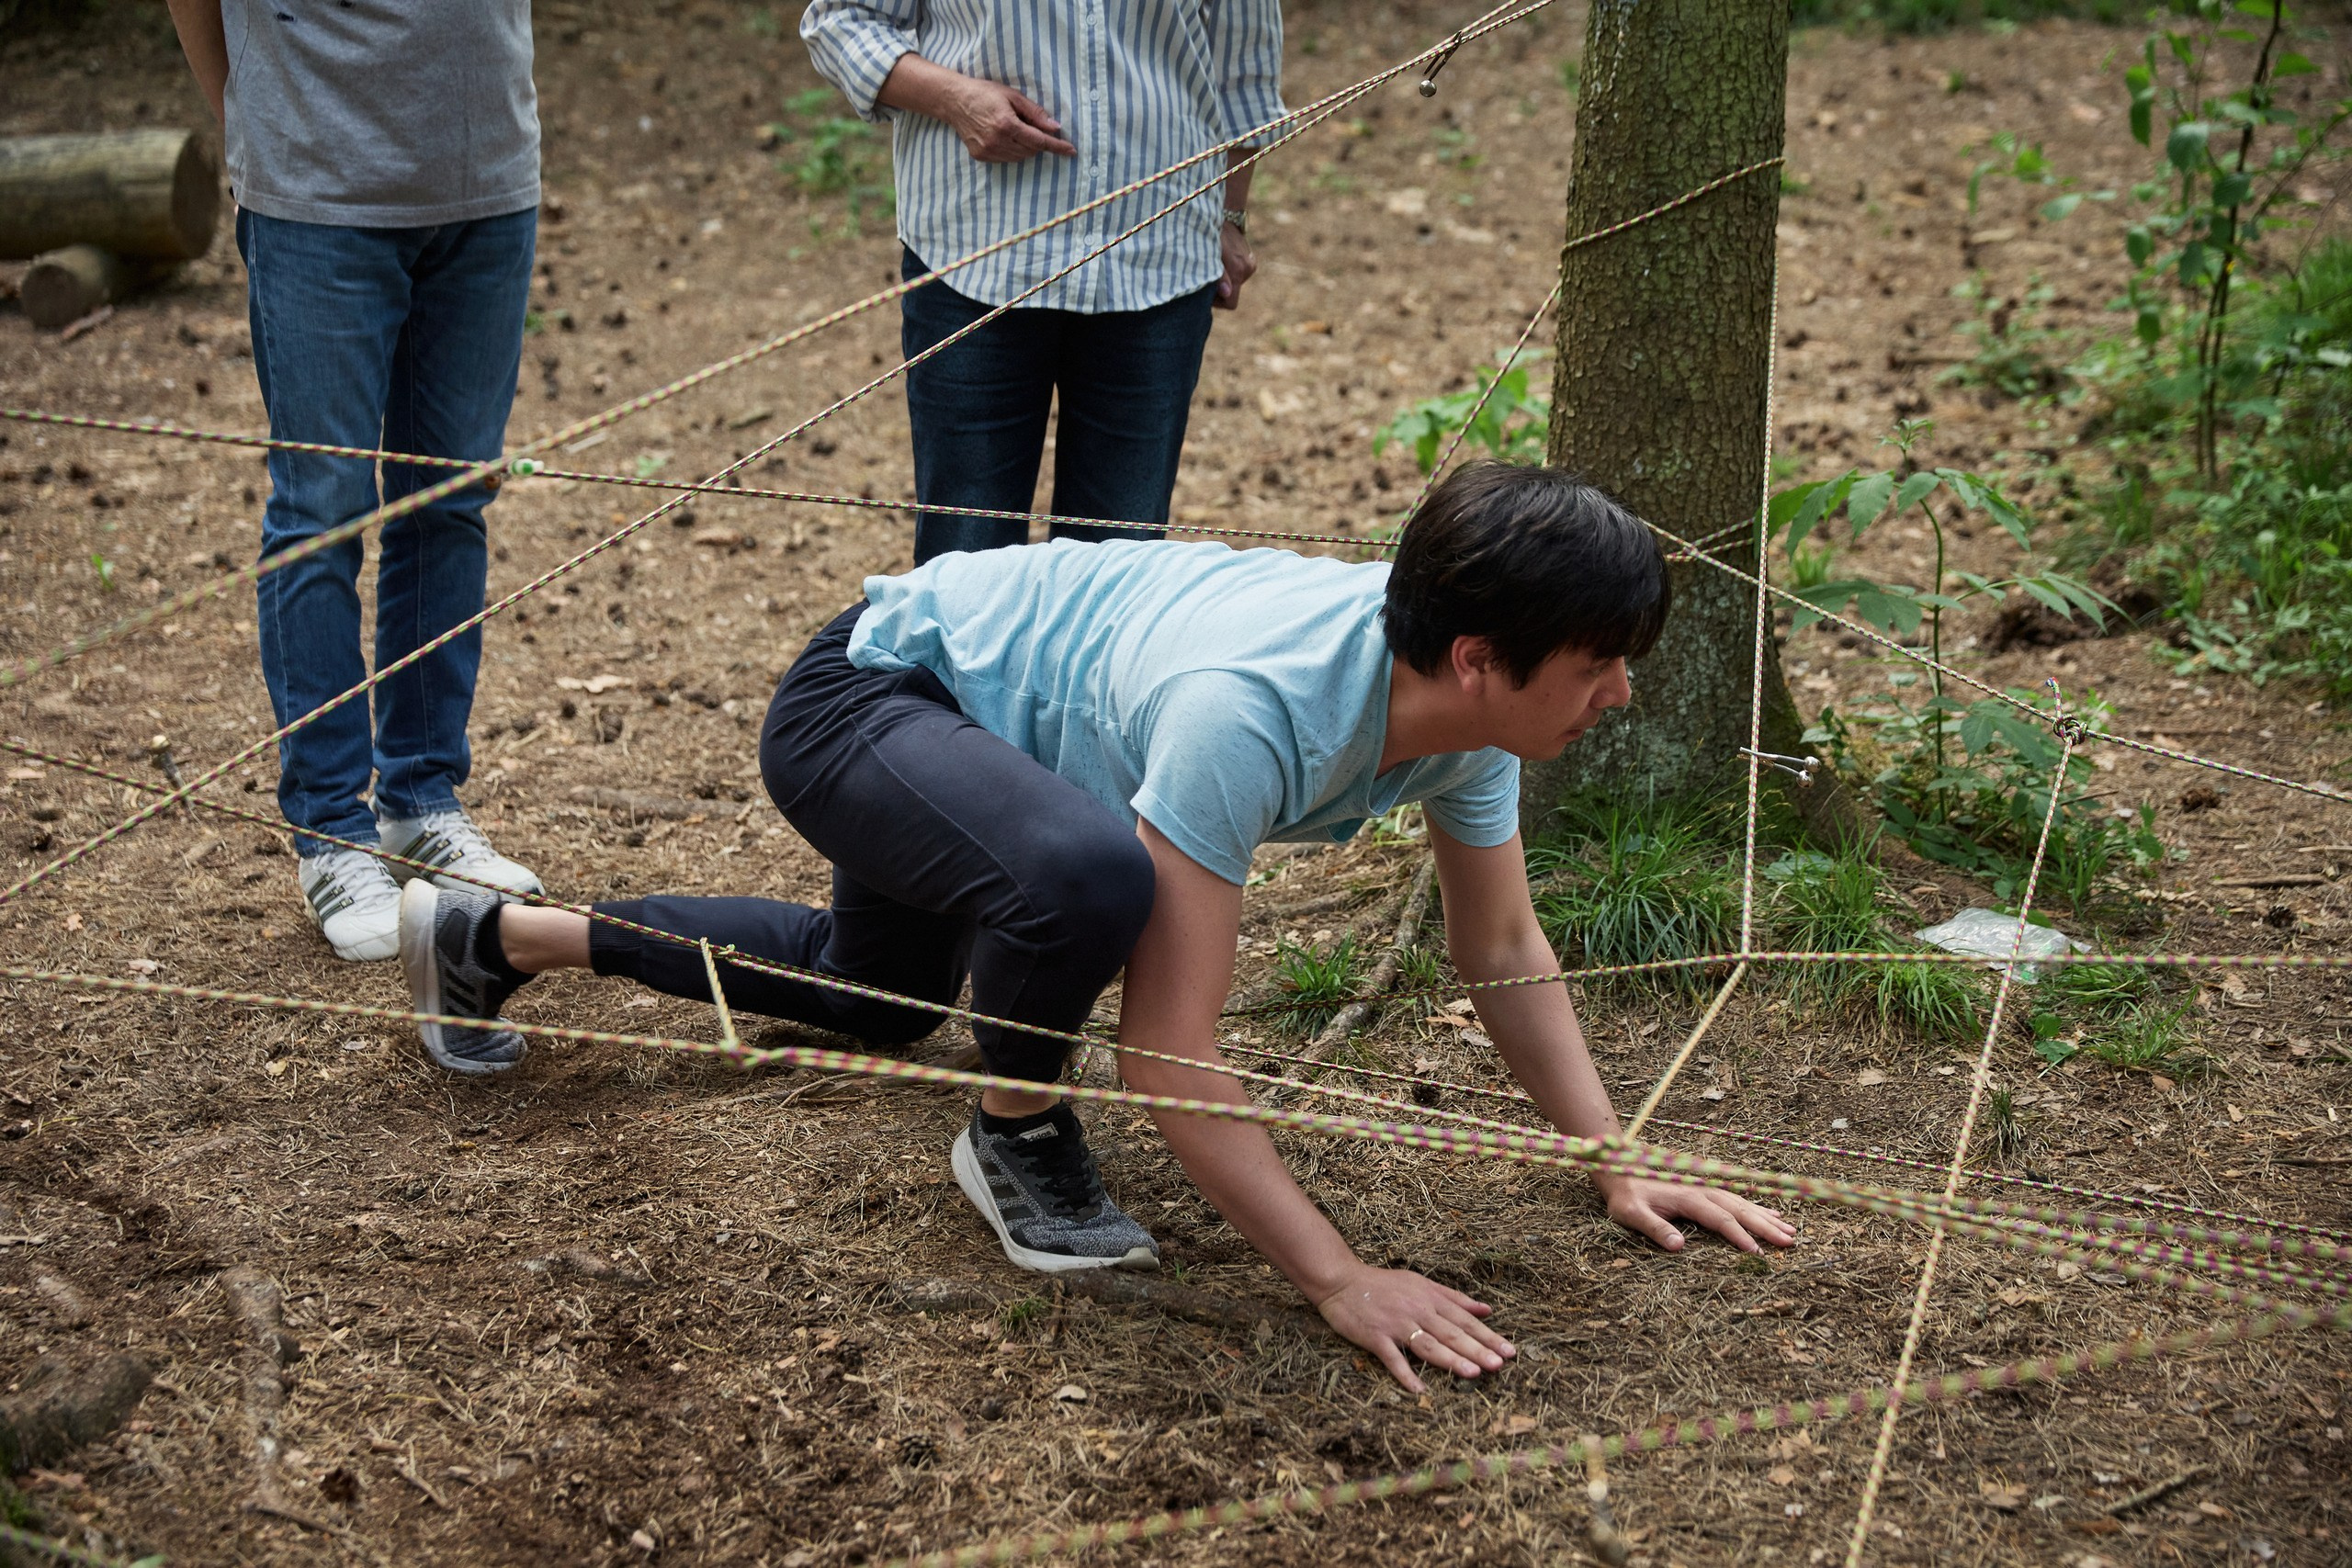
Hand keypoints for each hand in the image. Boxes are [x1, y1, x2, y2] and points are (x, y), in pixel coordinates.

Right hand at [940, 74, 1075, 163]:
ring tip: (1014, 129)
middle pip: (1031, 150)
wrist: (955, 101)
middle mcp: (998, 141)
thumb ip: (1035, 113)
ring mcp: (988, 151)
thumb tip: (1055, 128)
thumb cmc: (985, 93)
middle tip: (1029, 125)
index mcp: (1007, 125)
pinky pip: (1006, 159)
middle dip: (1037, 141)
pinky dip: (1012, 150)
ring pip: (1019, 157)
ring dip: (1025, 147)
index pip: (1039, 141)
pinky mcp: (981, 156)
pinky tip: (1002, 136)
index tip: (1071, 151)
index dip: (1057, 146)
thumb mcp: (1013, 96)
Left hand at [1214, 221, 1255, 309]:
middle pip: (1232, 294)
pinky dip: (1231, 271)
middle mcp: (1247, 270)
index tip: (1208, 290)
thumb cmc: (1211, 235)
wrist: (1224, 215)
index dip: (1217, 301)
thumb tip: (1226, 293)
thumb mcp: (1210, 254)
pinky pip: (1240, 274)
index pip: (1231, 303)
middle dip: (1220, 289)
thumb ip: (1219, 275)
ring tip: (1216, 263)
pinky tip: (1224, 259)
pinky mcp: (1251, 261)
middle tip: (1208, 273)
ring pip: (1235, 284)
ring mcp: (1250, 265)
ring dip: (1225, 279)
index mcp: (1238, 271)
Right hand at [1315, 1264, 1513, 1393]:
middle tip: (1499, 1365)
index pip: (1464, 1320)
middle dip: (1477, 1349)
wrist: (1341, 1280)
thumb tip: (1487, 1309)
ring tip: (1473, 1373)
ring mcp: (1395, 1324)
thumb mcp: (1421, 1283)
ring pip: (1428, 1344)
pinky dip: (1406, 1374)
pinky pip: (1393, 1358)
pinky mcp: (1375, 1337)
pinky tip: (1420, 1390)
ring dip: (1450, 1359)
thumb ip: (1454, 1297)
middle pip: (1451, 1333)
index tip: (1509, 1351)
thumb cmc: (1383, 1284)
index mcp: (1430, 1298)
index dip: (1487, 1336)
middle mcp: (1416, 1310)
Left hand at [1598, 1172, 1796, 1253]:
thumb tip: (1678, 1246)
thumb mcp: (1632, 1214)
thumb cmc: (1626, 1198)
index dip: (1740, 1235)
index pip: (1721, 1219)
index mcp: (1690, 1198)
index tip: (1758, 1252)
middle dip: (1765, 1226)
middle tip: (1789, 1242)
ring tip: (1791, 1231)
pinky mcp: (1706, 1193)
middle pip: (1740, 1210)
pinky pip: (1737, 1200)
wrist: (1621, 1174)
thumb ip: (1654, 1228)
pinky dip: (1757, 1207)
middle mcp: (1704, 1192)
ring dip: (1767, 1217)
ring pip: (1743, 1204)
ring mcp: (1707, 1190)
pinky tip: (1773, 1214)